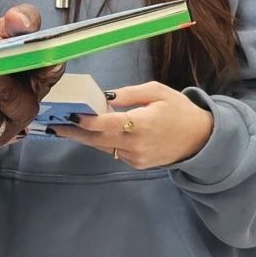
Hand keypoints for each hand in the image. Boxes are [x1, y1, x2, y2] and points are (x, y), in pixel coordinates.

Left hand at [49, 81, 214, 168]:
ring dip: (85, 137)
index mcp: (141, 125)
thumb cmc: (179, 111)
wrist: (200, 140)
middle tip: (55, 125)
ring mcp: (135, 158)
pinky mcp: (136, 164)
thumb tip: (105, 96)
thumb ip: (129, 94)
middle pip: (97, 139)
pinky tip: (93, 132)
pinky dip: (102, 141)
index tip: (69, 114)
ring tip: (66, 127)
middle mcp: (135, 145)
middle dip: (75, 132)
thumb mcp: (158, 92)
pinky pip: (114, 151)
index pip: (105, 124)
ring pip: (103, 147)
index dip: (85, 120)